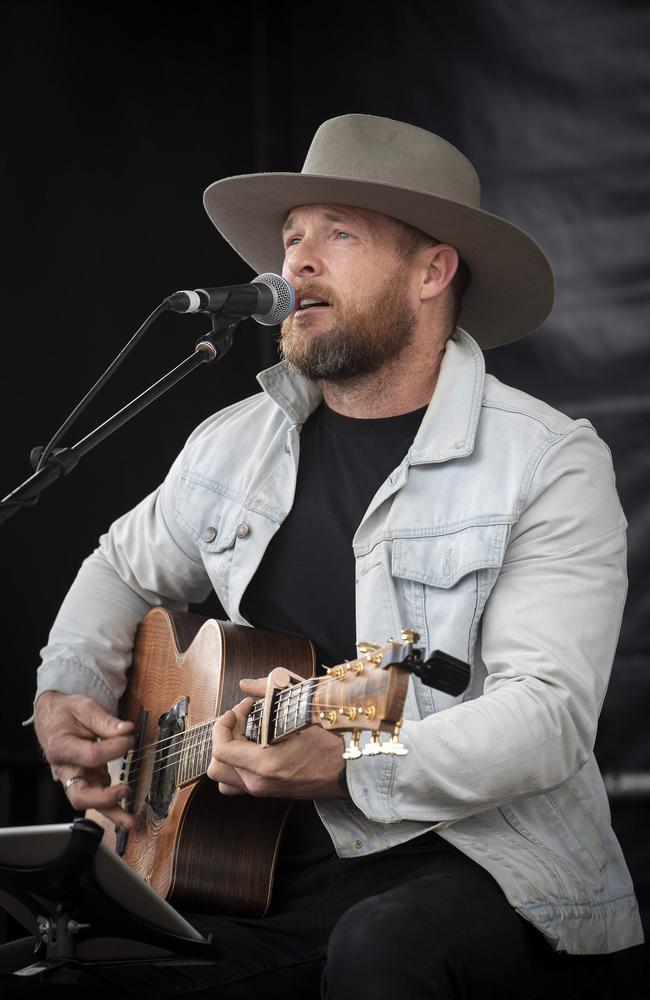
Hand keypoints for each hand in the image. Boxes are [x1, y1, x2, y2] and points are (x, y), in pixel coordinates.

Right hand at [34, 691, 135, 829]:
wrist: (53, 718)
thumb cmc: (66, 713)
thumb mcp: (84, 707)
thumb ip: (105, 720)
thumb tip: (127, 730)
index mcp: (61, 748)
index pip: (91, 755)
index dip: (114, 748)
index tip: (130, 738)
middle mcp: (65, 769)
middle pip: (79, 795)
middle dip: (104, 798)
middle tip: (125, 790)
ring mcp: (75, 778)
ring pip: (90, 803)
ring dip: (112, 813)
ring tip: (131, 821)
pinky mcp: (86, 780)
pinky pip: (98, 797)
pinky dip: (113, 805)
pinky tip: (129, 809)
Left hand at [207, 678, 346, 798]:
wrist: (348, 770)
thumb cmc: (329, 742)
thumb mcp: (300, 712)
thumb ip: (267, 692)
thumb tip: (245, 684)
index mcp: (264, 766)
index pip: (221, 749)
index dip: (223, 725)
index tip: (240, 709)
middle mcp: (258, 783)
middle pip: (216, 765)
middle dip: (225, 737)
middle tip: (243, 719)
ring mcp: (262, 790)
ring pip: (224, 777)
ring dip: (227, 754)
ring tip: (245, 735)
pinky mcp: (268, 791)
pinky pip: (237, 783)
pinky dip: (236, 765)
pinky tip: (253, 748)